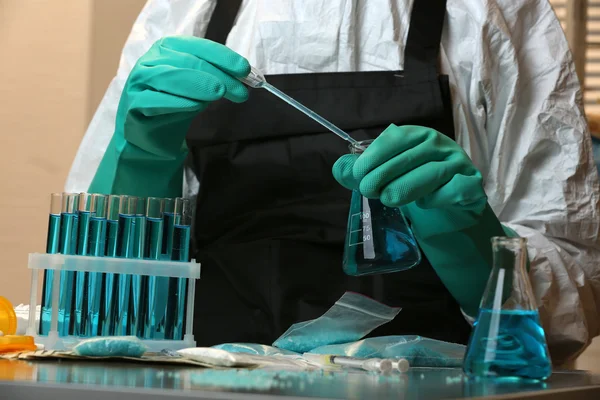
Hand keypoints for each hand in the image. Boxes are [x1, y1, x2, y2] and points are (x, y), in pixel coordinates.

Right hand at [89, 36, 249, 196]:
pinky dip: (175, 102)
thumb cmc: (175, 104)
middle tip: (239, 90)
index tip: (244, 70)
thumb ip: (217, 79)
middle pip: (187, 62)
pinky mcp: (133, 105)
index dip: (223, 57)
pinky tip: (194, 105)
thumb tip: (245, 78)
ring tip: (218, 92)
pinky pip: (153, 101)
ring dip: (197, 83)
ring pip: (168, 77)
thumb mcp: (199, 88)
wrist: (148, 132)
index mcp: (169, 49)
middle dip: (217, 74)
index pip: (198, 47)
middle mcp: (152, 60)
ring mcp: (139, 82)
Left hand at [332, 124, 486, 212]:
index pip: (395, 139)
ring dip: (405, 187)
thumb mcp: (384, 177)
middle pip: (409, 157)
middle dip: (384, 175)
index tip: (358, 174)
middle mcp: (441, 144)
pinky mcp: (472, 185)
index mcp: (418, 135)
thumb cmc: (414, 186)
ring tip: (389, 199)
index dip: (374, 156)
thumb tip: (339, 168)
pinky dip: (435, 198)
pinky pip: (452, 190)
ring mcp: (459, 163)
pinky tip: (424, 203)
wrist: (449, 209)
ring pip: (430, 173)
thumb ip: (360, 172)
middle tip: (368, 190)